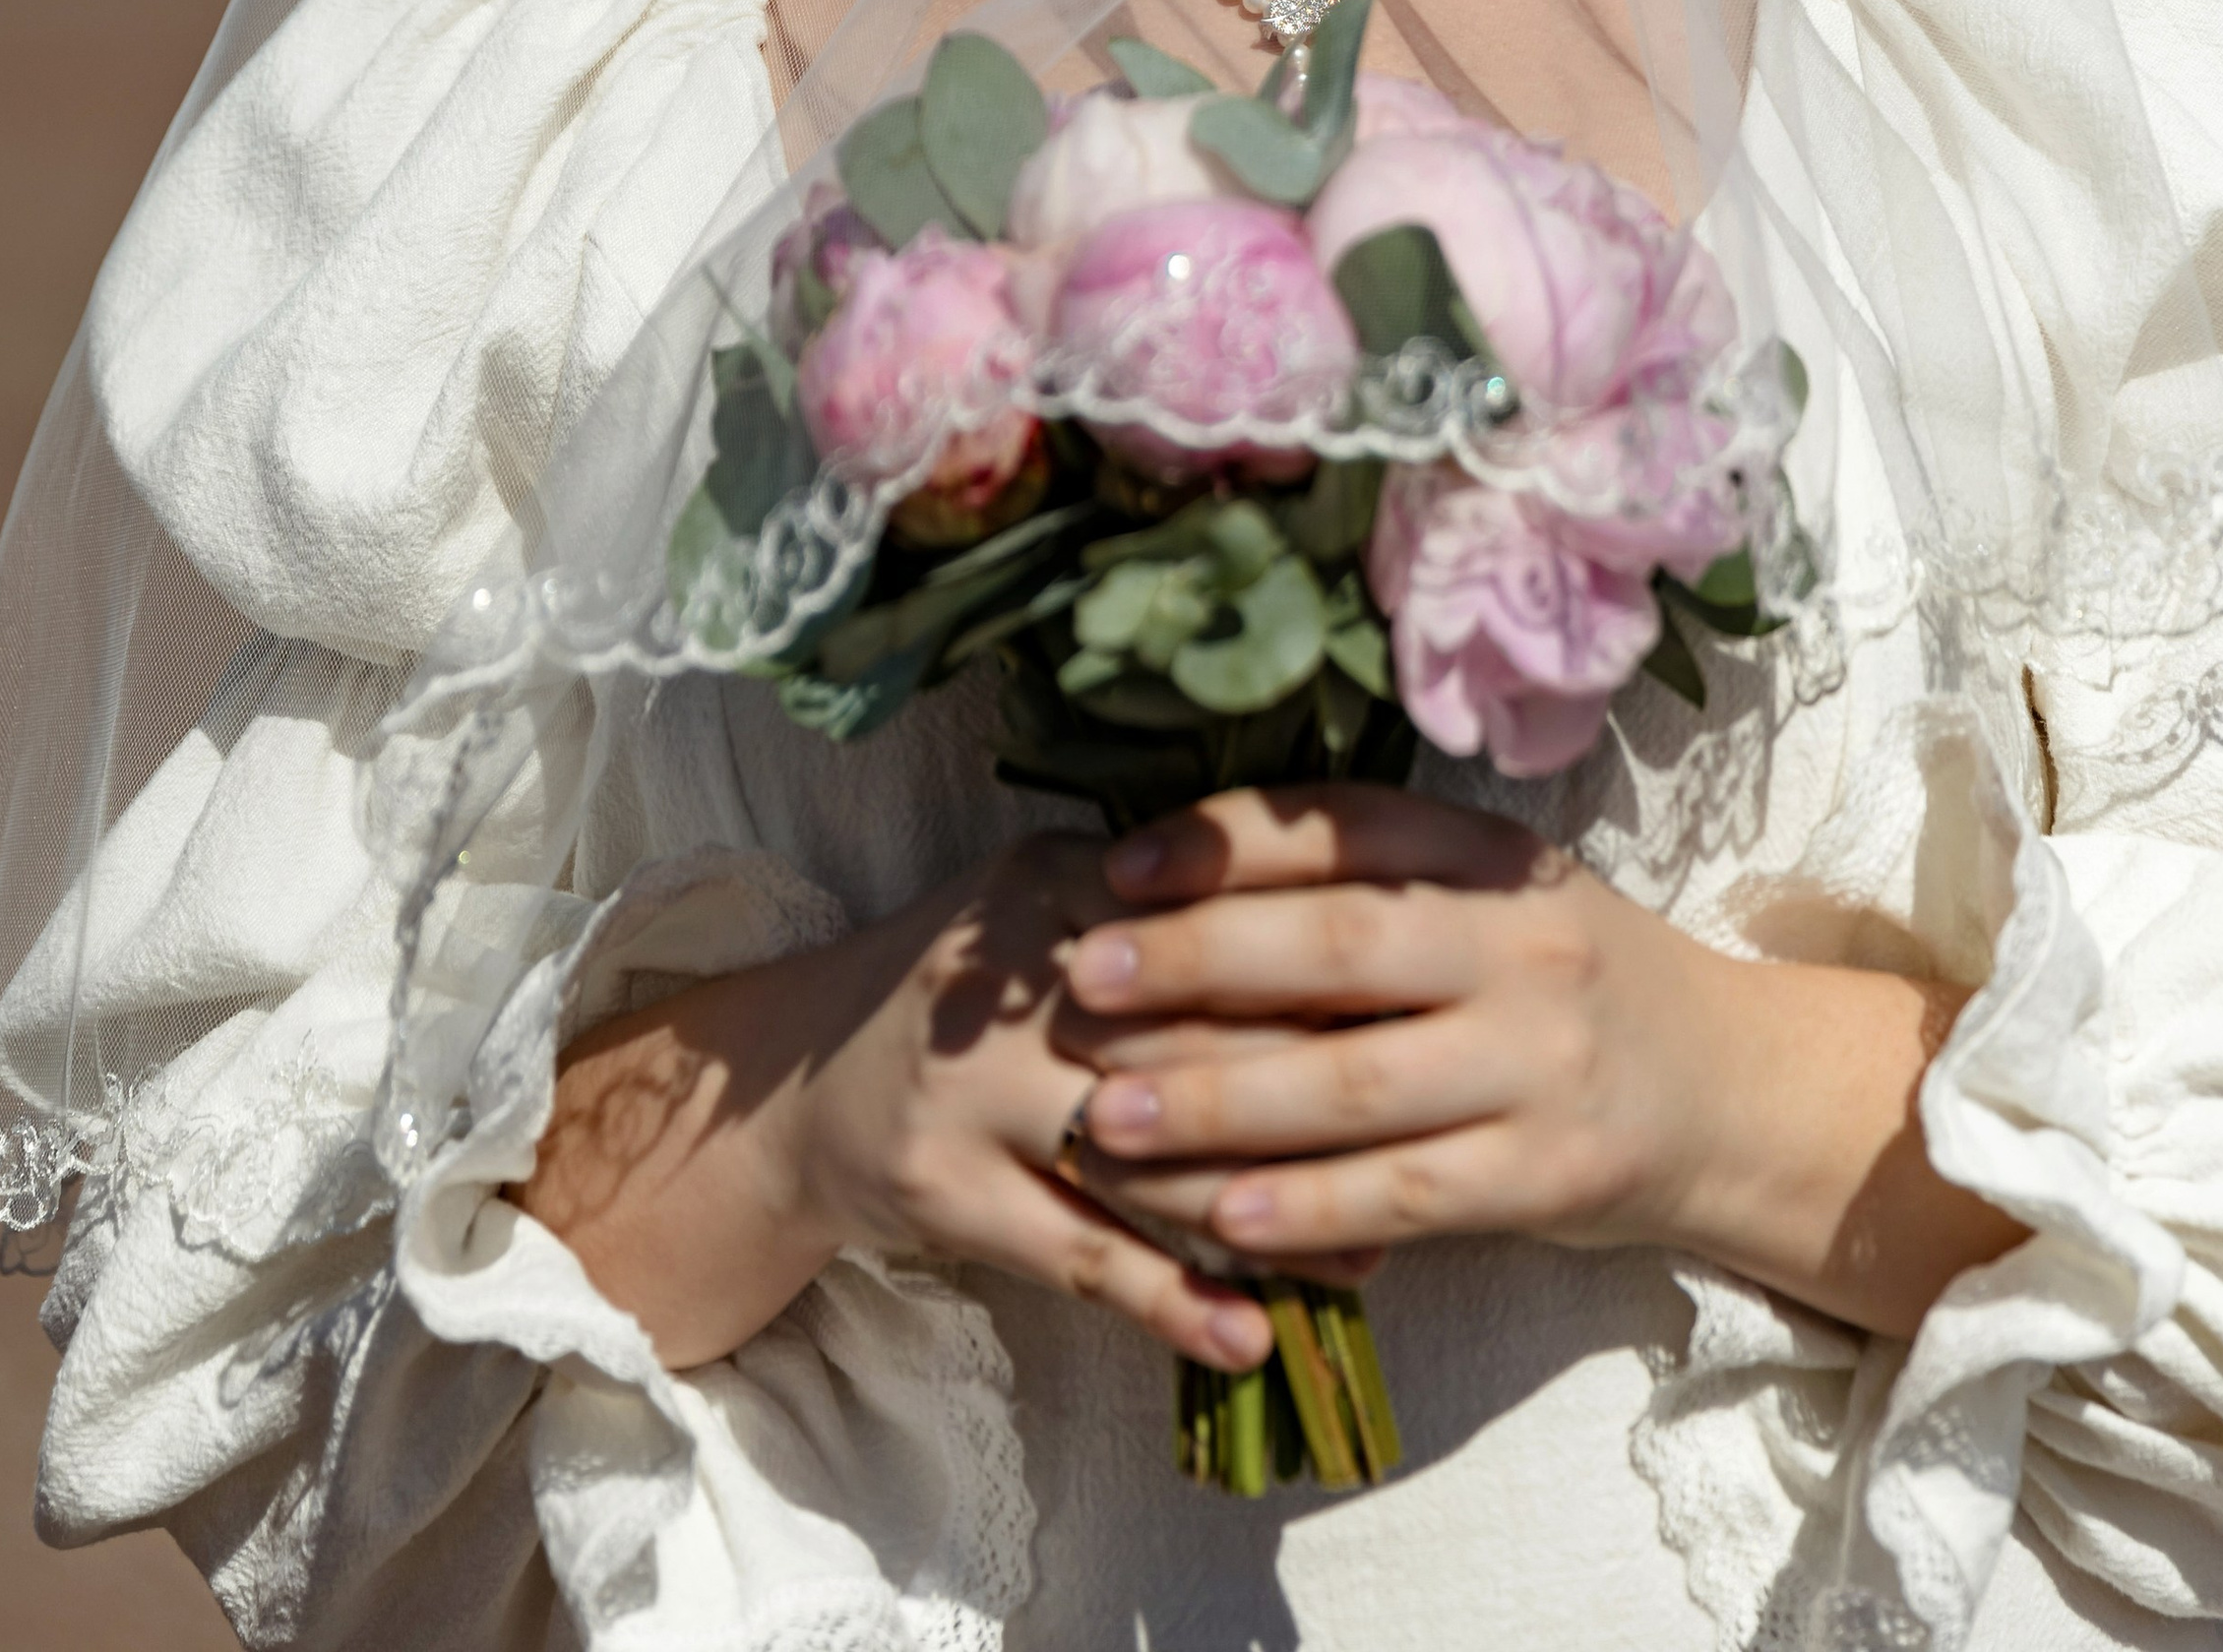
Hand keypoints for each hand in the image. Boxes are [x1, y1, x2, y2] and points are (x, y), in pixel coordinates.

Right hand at [518, 830, 1356, 1376]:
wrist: (798, 1081)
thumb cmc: (965, 993)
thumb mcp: (1045, 902)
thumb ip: (1163, 898)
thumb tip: (1337, 926)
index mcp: (1051, 884)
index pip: (1206, 920)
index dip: (1314, 966)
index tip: (1416, 1005)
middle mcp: (1013, 984)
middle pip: (1190, 1038)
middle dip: (1315, 1094)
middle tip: (1424, 1135)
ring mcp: (973, 1091)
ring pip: (1148, 1157)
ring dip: (1269, 1216)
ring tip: (1368, 1255)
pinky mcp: (948, 1192)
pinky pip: (1083, 1255)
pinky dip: (1174, 1302)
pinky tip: (1252, 1338)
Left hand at [1064, 785, 2016, 1340]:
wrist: (1730, 1089)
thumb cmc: (1565, 977)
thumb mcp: (1493, 892)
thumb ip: (1373, 874)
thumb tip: (1177, 864)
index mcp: (1492, 855)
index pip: (1343, 828)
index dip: (1223, 842)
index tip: (1116, 867)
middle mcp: (1519, 945)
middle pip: (1338, 947)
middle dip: (1195, 963)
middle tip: (1081, 983)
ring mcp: (1539, 1064)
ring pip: (1355, 1085)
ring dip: (1217, 1104)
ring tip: (1106, 1117)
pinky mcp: (1549, 1175)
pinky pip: (1406, 1196)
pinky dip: (1308, 1209)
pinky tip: (1219, 1218)